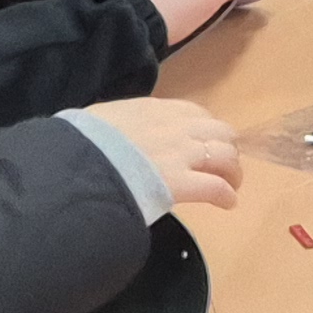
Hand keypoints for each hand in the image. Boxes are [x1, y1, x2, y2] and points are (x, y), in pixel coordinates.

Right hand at [84, 96, 244, 212]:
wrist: (81, 161)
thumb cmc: (83, 140)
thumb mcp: (102, 118)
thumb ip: (118, 123)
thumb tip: (113, 130)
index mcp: (155, 110)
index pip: (195, 113)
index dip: (205, 130)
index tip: (203, 142)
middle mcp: (176, 128)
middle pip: (220, 132)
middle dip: (226, 148)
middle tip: (222, 166)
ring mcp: (182, 155)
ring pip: (226, 156)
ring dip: (232, 171)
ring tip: (231, 184)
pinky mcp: (181, 183)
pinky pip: (216, 187)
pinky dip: (226, 195)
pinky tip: (227, 203)